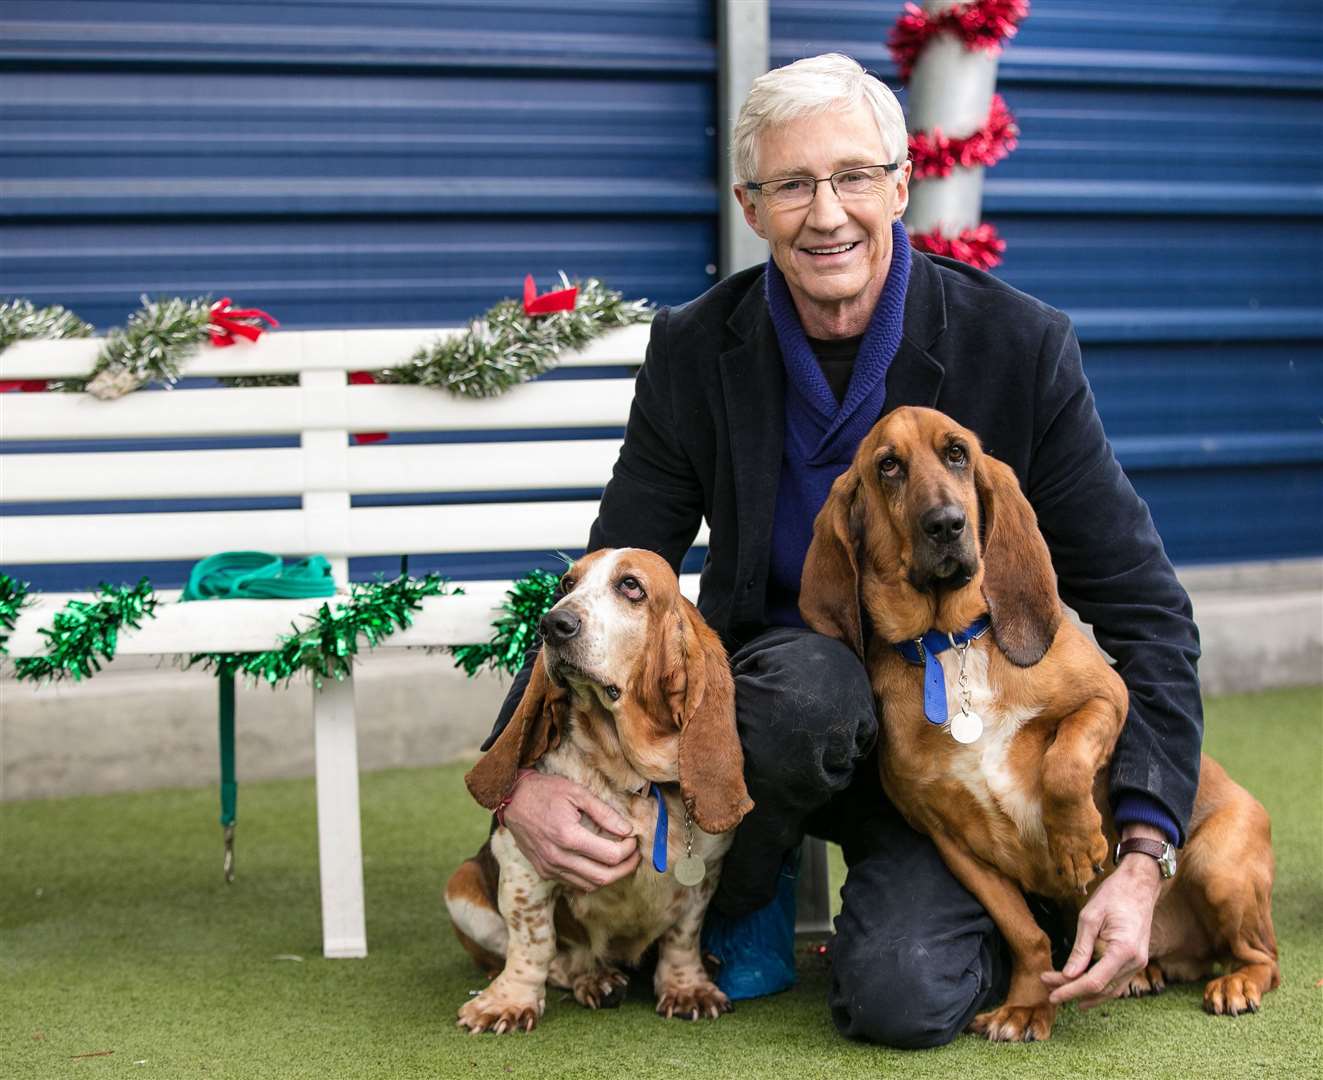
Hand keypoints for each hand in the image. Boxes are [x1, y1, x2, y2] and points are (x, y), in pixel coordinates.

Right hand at [503, 772, 639, 891]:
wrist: (511, 798)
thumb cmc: (545, 791)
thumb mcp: (577, 792)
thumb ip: (604, 812)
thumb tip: (627, 830)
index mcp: (568, 836)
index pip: (610, 856)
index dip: (628, 850)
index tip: (632, 838)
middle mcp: (558, 857)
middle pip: (603, 877)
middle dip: (625, 868)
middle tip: (634, 855)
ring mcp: (549, 867)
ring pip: (589, 885)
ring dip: (610, 876)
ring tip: (620, 860)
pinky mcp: (544, 871)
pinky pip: (574, 883)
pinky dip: (591, 877)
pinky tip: (597, 862)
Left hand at [1041, 824, 1164, 1008]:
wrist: (1139, 885)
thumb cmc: (1113, 896)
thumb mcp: (1089, 918)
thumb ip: (1080, 949)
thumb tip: (1068, 975)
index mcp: (1123, 951)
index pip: (1094, 982)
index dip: (1070, 991)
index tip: (1051, 994)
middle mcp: (1135, 962)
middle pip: (1101, 988)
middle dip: (1073, 991)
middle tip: (1048, 989)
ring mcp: (1139, 963)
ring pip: (1111, 990)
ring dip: (1087, 994)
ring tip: (1062, 992)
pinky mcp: (1137, 960)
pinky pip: (1118, 981)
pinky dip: (1100, 987)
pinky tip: (1083, 988)